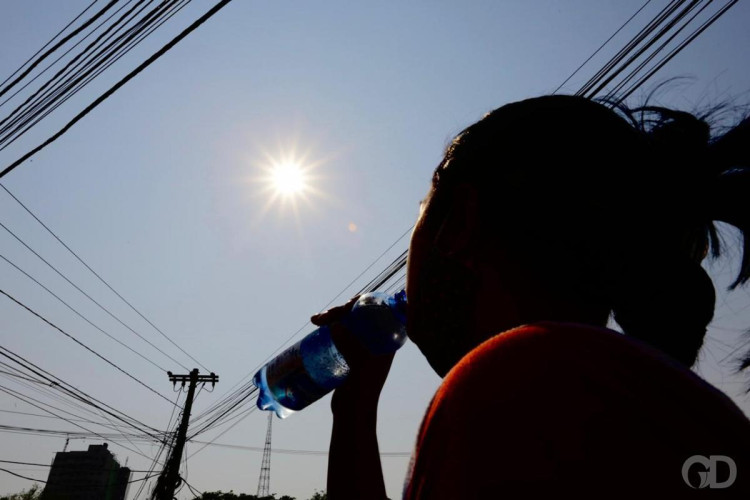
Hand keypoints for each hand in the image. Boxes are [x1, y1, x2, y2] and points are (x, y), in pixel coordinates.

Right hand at [311, 296, 394, 414]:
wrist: (353, 412)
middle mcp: (377, 341)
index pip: (379, 310)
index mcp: (387, 341)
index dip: (364, 301)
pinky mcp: (350, 354)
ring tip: (315, 320)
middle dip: (341, 310)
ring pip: (349, 322)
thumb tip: (334, 324)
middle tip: (322, 317)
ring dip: (333, 317)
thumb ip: (349, 344)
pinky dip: (330, 327)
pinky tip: (317, 327)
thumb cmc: (361, 389)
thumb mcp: (358, 364)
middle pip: (360, 315)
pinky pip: (341, 333)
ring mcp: (363, 347)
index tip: (346, 303)